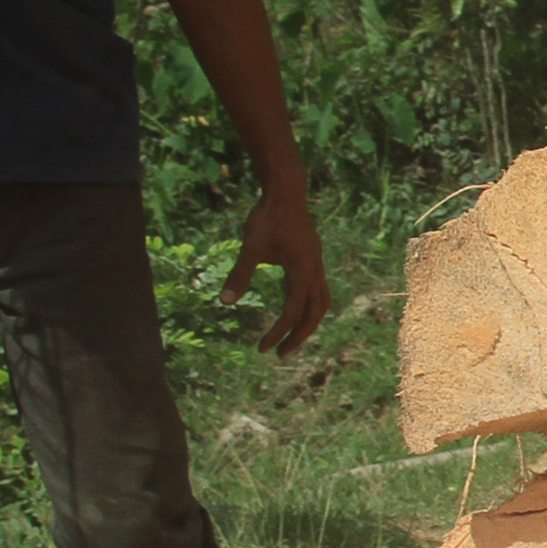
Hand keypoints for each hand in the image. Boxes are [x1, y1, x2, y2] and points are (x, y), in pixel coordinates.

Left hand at [222, 180, 328, 356]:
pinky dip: (310, 308)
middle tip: (279, 354)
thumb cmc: (267, 218)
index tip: (261, 347)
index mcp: (301, 271)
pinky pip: (319, 292)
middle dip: (297, 337)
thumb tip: (225, 303)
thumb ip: (240, 275)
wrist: (286, 192)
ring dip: (307, 324)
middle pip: (313, 314)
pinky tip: (295, 310)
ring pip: (321, 304)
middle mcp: (314, 271)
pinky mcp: (314, 260)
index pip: (292, 311)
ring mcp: (317, 265)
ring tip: (291, 337)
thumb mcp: (250, 247)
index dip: (277, 332)